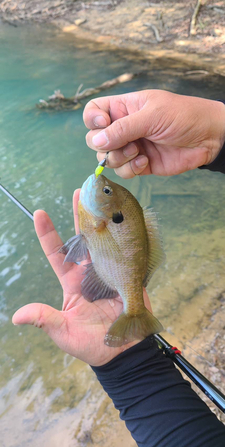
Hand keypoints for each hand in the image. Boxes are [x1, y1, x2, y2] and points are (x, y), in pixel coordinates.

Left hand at [12, 190, 150, 365]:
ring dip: (101, 217)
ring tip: (99, 196)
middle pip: (82, 237)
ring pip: (103, 238)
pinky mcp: (128, 273)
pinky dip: (123, 232)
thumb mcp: (64, 333)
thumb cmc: (92, 345)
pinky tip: (123, 214)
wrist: (126, 352)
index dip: (48, 233)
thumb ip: (44, 320)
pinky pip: (124, 250)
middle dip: (79, 214)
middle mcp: (89, 271)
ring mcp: (109, 270)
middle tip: (80, 191)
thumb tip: (17, 315)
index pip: (57, 253)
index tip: (39, 212)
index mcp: (72, 281)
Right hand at [84, 90, 224, 177]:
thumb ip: (123, 129)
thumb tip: (97, 142)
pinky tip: (146, 162)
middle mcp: (124, 127)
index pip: (94, 111)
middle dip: (105, 145)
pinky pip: (123, 171)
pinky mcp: (140, 164)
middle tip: (125, 143)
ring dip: (118, 158)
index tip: (103, 124)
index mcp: (124, 107)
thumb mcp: (152, 116)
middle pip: (95, 138)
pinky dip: (130, 169)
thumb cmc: (183, 116)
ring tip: (138, 153)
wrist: (209, 138)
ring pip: (107, 158)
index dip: (92, 119)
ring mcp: (131, 146)